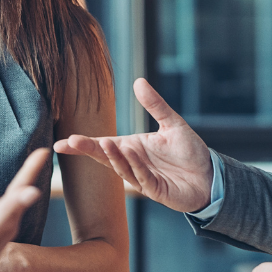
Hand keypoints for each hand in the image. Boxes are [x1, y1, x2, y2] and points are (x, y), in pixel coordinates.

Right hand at [54, 78, 212, 212]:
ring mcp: (141, 178)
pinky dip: (135, 165)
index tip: (61, 143)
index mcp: (131, 148)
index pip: (101, 145)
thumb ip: (155, 105)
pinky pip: (141, 177)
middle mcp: (131, 163)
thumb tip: (138, 81)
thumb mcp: (172, 123)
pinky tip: (130, 152)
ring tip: (106, 142)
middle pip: (104, 157)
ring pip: (121, 168)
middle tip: (72, 141)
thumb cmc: (189, 151)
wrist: (210, 175)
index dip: (82, 145)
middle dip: (88, 150)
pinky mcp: (154, 190)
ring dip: (113, 157)